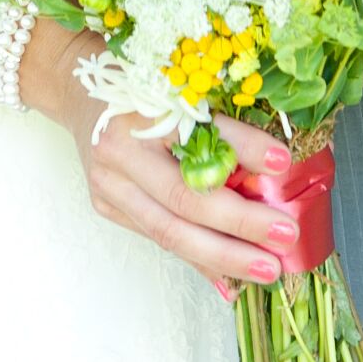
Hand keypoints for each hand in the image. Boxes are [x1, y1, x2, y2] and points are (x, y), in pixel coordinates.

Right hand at [25, 23, 299, 293]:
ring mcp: (108, 186)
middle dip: (240, 225)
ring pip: (169, 232)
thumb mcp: (180, 90)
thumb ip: (220, 129)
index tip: (284, 163)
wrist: (77, 88)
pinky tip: (230, 279)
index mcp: (138, 112)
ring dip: (223, 256)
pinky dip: (198, 259)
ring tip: (266, 268)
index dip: (242, 150)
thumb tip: (274, 169)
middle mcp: (118, 154)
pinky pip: (159, 239)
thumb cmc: (140, 83)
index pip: (196, 137)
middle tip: (285, 237)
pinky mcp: (108, 207)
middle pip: (182, 200)